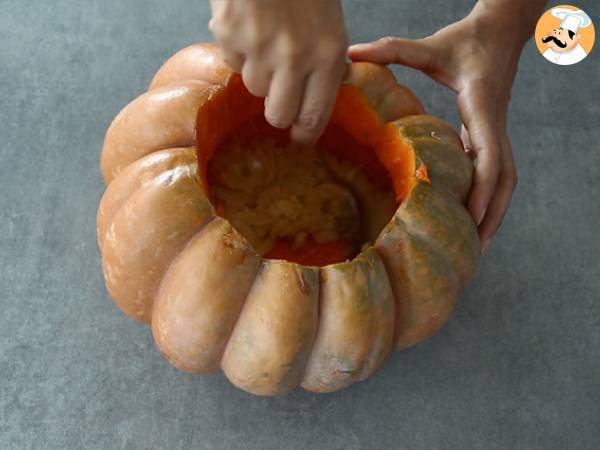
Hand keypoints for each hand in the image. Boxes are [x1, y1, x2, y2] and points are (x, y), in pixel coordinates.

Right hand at [209, 0, 347, 143]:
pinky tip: (249, 26)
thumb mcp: (332, 21)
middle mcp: (294, 59)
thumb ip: (333, 57)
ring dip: (259, 73)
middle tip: (278, 98)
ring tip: (266, 41)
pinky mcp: (229, 37)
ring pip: (253, 88)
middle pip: (278, 116)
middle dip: (278, 111)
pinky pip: (232, 62)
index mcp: (327, 55)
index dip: (304, 134)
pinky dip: (239, 50)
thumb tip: (340, 83)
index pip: (315, 116)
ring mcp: (259, 49)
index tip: (299, 138)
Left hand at [348, 5, 532, 251]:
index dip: (484, 190)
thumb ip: (393, 49)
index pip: (490, 156)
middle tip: (475, 248)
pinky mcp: (490, 132)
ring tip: (477, 243)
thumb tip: (352, 51)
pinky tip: (472, 214)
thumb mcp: (431, 47)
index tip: (473, 218)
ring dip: (495, 210)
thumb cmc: (468, 38)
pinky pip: (496, 171)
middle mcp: (494, 124)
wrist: (503, 28)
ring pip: (506, 179)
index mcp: (482, 108)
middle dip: (492, 214)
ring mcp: (496, 130)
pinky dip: (488, 195)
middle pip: (505, 179)